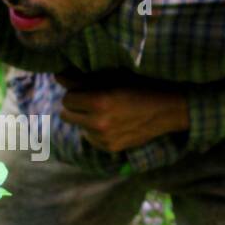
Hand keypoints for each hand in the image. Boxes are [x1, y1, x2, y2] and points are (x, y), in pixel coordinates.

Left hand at [56, 74, 189, 153]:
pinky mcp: (110, 148)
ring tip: (106, 111)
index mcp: (98, 102)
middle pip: (66, 115)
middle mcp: (98, 123)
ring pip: (79, 127)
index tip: (87, 90)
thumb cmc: (140, 86)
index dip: (76, 92)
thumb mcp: (113, 77)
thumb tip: (57, 76)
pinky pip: (90, 139)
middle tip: (91, 100)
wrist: (167, 109)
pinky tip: (111, 123)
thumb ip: (82, 79)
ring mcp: (104, 139)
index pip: (67, 99)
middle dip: (75, 107)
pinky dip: (95, 131)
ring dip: (85, 119)